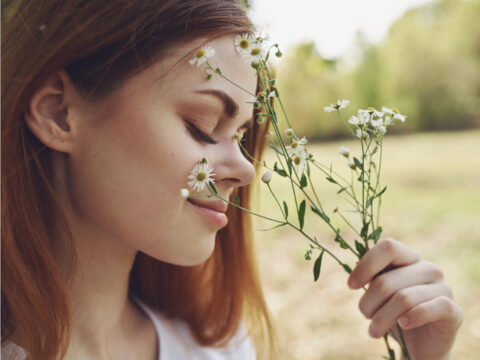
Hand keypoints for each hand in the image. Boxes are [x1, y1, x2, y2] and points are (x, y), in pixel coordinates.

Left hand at [347, 238, 462, 359]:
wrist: (420, 344)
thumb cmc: (395, 313)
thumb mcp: (379, 293)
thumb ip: (371, 278)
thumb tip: (355, 274)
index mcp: (409, 258)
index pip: (388, 247)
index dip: (366, 265)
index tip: (351, 285)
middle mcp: (428, 268)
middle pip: (387, 280)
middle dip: (369, 302)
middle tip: (364, 315)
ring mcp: (444, 288)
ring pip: (403, 298)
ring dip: (382, 318)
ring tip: (374, 330)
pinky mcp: (453, 311)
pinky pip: (429, 309)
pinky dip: (412, 318)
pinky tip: (403, 325)